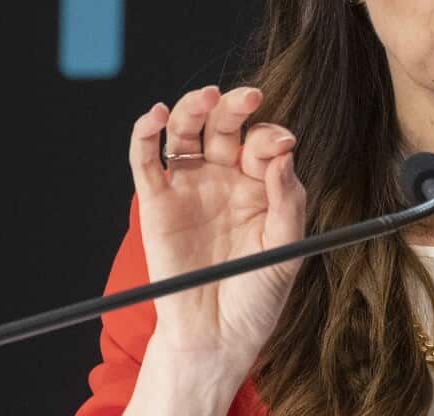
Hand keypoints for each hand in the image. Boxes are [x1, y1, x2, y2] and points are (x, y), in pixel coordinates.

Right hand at [127, 85, 304, 374]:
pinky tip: (156, 115)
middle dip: (235, 107)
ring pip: (186, 132)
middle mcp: (223, 177)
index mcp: (259, 184)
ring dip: (194, 107)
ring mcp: (188, 186)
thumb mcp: (286, 251)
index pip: (264, 144)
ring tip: (206, 97)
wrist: (217, 337)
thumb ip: (288, 202)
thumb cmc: (256, 296)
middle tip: (248, 97)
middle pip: (225, 127)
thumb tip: (284, 156)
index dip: (272, 137)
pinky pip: (146, 160)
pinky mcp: (156, 202)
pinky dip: (145, 133)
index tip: (283, 142)